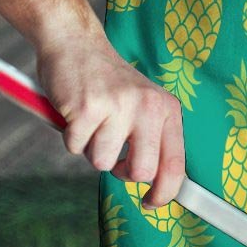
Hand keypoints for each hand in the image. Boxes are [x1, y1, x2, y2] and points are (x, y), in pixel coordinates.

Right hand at [37, 34, 184, 207]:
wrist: (76, 43)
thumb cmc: (108, 83)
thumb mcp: (143, 105)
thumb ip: (152, 139)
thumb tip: (159, 186)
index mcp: (166, 109)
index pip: (175, 164)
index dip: (165, 193)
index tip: (152, 203)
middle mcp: (148, 107)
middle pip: (141, 172)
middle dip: (122, 172)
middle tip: (113, 154)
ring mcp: (118, 106)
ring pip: (102, 162)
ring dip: (91, 149)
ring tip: (92, 121)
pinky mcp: (87, 108)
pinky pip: (75, 147)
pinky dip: (70, 136)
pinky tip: (75, 113)